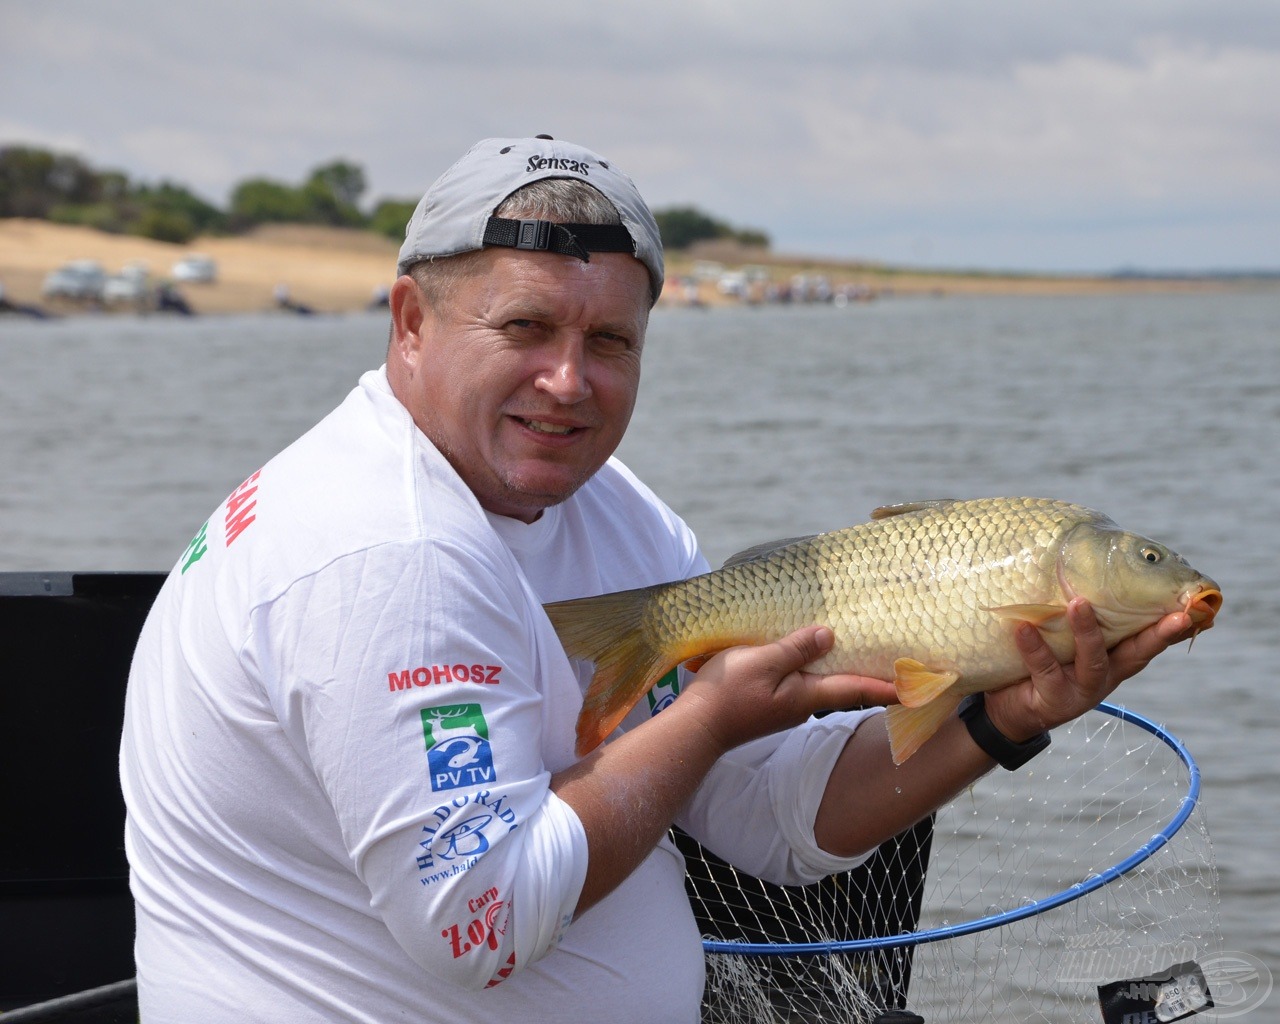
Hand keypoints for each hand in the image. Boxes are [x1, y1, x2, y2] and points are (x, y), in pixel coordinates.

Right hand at [677, 626, 898, 754]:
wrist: (696, 728)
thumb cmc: (727, 694)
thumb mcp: (761, 662)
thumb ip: (795, 649)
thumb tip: (829, 635)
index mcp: (808, 695)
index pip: (859, 689)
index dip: (891, 686)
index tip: (922, 686)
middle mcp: (804, 703)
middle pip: (848, 688)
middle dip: (876, 679)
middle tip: (903, 667)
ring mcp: (787, 705)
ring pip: (827, 685)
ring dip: (849, 673)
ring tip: (866, 655)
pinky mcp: (771, 702)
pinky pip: (805, 683)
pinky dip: (821, 671)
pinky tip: (817, 658)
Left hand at [985, 598, 1206, 741]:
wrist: (1007, 708)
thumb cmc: (1043, 658)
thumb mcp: (1067, 636)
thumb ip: (1085, 611)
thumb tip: (1091, 557)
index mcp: (1115, 656)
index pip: (1150, 638)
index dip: (1174, 626)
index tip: (1195, 607)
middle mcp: (1106, 675)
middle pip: (1138, 654)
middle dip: (1159, 634)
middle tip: (1178, 613)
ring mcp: (1081, 690)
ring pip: (1093, 661)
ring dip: (1088, 631)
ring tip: (1077, 602)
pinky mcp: (1053, 700)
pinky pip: (1045, 670)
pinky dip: (1035, 648)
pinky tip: (1024, 628)